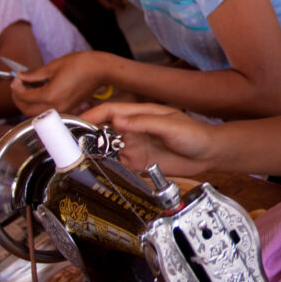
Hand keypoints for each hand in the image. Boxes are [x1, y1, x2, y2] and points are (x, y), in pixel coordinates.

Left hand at [11, 51, 108, 115]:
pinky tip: (40, 93)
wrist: (101, 70)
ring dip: (28, 103)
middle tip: (18, 86)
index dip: (16, 87)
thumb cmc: (81, 64)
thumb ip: (34, 74)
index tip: (16, 78)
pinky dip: (40, 105)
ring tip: (28, 89)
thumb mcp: (54, 66)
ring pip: (36, 114)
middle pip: (26, 110)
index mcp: (50, 95)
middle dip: (19, 98)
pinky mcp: (69, 110)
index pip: (24, 96)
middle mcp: (56, 106)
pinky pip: (48, 112)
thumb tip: (21, 76)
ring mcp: (63, 110)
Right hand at [84, 101, 216, 174]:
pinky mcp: (139, 162)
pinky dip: (107, 167)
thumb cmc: (195, 134)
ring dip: (95, 153)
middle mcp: (134, 129)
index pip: (109, 111)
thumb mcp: (170, 125)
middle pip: (103, 130)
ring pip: (107, 148)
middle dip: (87, 135)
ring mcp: (135, 146)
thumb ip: (144, 123)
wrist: (208, 154)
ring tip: (80, 159)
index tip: (76, 123)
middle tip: (71, 144)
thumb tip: (118, 120)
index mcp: (140, 113)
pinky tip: (99, 171)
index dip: (91, 115)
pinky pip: (118, 164)